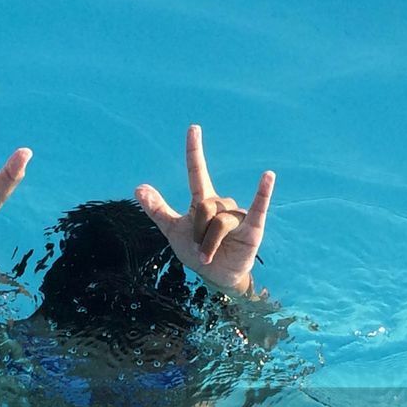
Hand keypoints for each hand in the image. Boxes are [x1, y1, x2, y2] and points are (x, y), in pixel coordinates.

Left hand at [134, 125, 273, 295]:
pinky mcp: (253, 228)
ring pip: (219, 222)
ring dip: (209, 243)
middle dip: (197, 232)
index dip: (194, 152)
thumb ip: (158, 209)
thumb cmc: (196, 252)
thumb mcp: (173, 230)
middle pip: (204, 208)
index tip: (193, 129)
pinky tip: (268, 176)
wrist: (216, 277)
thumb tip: (138, 187)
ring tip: (208, 256)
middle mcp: (222, 204)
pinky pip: (258, 207)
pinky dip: (263, 193)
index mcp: (203, 201)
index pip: (197, 172)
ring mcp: (238, 214)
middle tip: (198, 249)